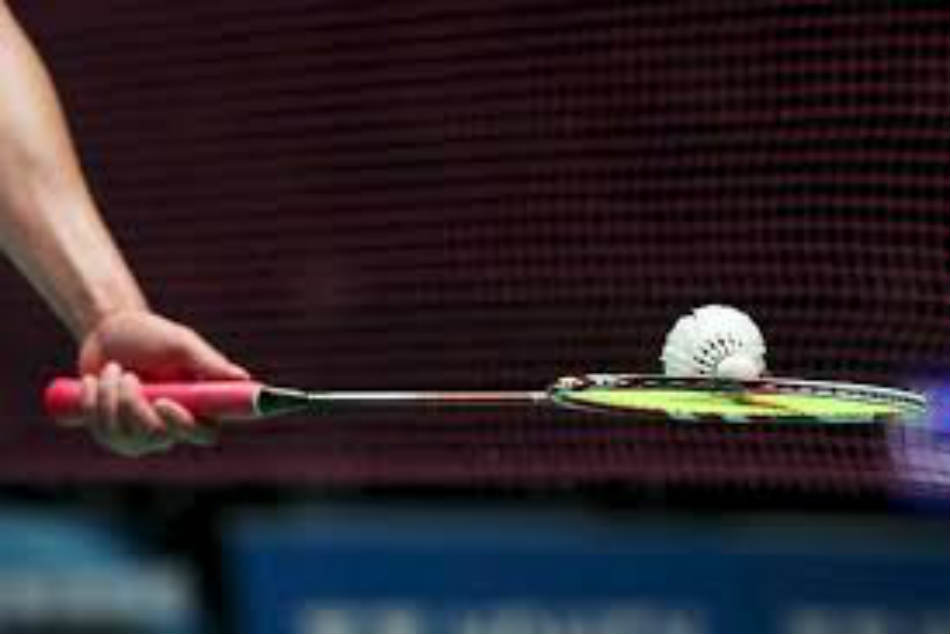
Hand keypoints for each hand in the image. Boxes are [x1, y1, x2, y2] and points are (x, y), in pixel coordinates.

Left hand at [73, 310, 249, 456]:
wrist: (107, 331)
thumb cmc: (150, 335)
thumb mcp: (180, 344)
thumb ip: (209, 363)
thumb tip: (243, 378)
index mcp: (197, 405)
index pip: (204, 434)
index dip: (184, 426)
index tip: (164, 402)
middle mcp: (172, 425)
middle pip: (159, 438)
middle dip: (135, 407)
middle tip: (128, 375)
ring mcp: (140, 433)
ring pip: (125, 438)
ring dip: (110, 399)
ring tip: (111, 369)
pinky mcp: (112, 432)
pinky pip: (101, 432)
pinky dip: (92, 402)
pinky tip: (93, 381)